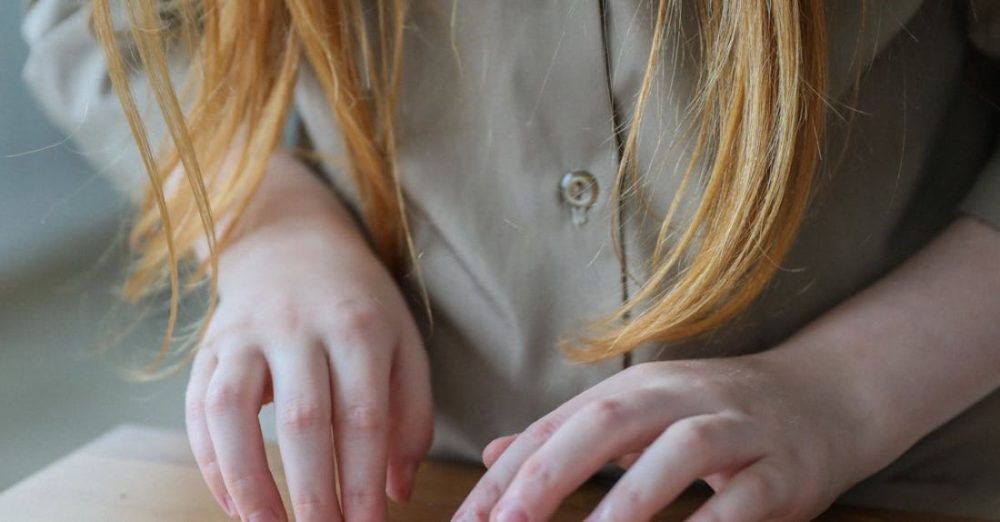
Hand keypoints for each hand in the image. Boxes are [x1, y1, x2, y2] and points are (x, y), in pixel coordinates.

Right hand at [184, 155, 432, 521]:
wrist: (293, 243)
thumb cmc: (359, 307)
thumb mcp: (403, 345)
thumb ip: (410, 415)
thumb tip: (396, 490)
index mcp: (358, 328)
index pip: (363, 417)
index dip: (365, 481)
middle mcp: (300, 327)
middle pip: (303, 420)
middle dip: (313, 493)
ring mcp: (247, 334)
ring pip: (235, 413)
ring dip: (249, 482)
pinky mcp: (210, 346)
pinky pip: (199, 408)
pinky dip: (210, 461)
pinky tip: (232, 502)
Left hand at [455, 353, 890, 521]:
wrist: (827, 394)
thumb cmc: (717, 413)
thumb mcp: (640, 411)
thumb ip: (568, 433)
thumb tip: (496, 453)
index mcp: (635, 388)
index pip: (557, 425)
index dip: (508, 474)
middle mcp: (680, 397)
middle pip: (607, 423)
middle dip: (550, 474)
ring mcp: (735, 428)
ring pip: (676, 454)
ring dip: (626, 503)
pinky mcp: (781, 467)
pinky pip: (742, 501)